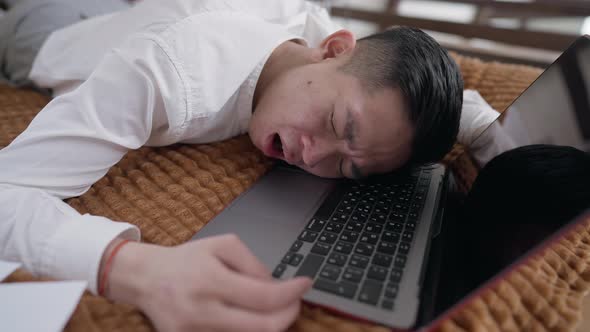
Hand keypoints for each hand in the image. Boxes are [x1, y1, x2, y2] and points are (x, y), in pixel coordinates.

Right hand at [103, 234, 311, 331]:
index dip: (292, 294)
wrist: (147, 279)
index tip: (305, 284)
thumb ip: (253, 264)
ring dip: (270, 324)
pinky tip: (252, 317)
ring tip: (273, 308)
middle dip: (288, 314)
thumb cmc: (187, 260)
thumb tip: (277, 287)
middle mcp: (202, 311)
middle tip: (296, 301)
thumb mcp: (222, 245)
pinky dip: (249, 330)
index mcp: (210, 280)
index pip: (264, 297)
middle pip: (263, 327)